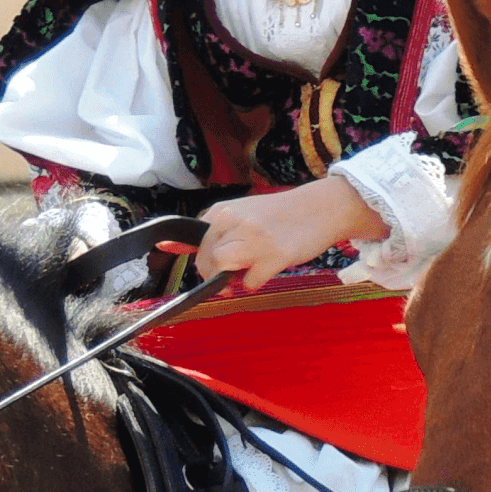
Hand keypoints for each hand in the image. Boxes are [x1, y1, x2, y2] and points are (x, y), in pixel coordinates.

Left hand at [190, 177, 383, 290]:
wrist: (324, 208)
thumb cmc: (284, 213)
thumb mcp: (244, 213)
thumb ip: (211, 231)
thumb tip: (166, 246)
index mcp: (224, 211)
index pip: (196, 241)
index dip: (206, 257)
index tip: (219, 261)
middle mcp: (235, 222)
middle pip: (206, 259)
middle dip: (217, 272)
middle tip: (239, 269)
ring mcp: (254, 239)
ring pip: (221, 268)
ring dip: (232, 278)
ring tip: (249, 271)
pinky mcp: (273, 256)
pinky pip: (250, 282)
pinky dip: (256, 283)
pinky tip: (269, 270)